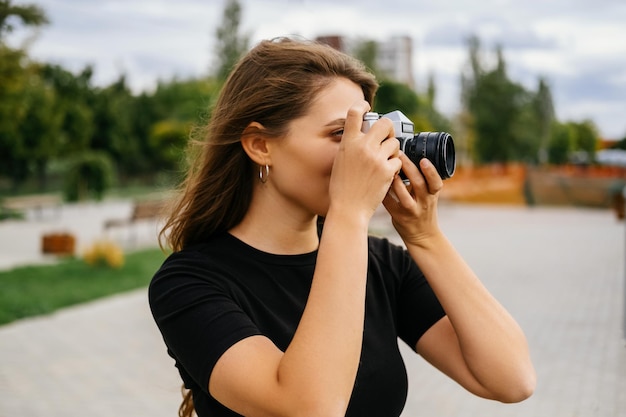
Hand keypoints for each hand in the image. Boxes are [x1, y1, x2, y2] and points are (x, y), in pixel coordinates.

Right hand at [329, 101, 401, 220]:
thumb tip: (362, 134)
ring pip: (395, 142)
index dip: (362, 105)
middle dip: (388, 129)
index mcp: (348, 143)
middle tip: (387, 137)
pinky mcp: (387, 170)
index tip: (366, 106)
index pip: (354, 113)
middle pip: (384, 123)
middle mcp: (362, 146)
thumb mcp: (340, 161)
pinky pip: (398, 160)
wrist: (348, 208)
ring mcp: (376, 158)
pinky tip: (387, 173)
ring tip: (386, 159)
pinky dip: (394, 166)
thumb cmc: (342, 187)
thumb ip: (351, 146)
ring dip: (393, 149)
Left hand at [382, 155, 443, 246]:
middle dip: (408, 167)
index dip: (431, 172)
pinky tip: (377, 181)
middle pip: (418, 184)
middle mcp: (424, 203)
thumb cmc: (423, 210)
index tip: (424, 160)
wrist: (422, 236)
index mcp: (432, 195)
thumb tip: (406, 157)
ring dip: (395, 180)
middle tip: (399, 154)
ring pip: (403, 195)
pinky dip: (384, 190)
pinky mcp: (398, 217)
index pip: (436, 183)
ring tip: (387, 166)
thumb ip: (422, 180)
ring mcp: (411, 211)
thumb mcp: (429, 196)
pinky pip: (389, 202)